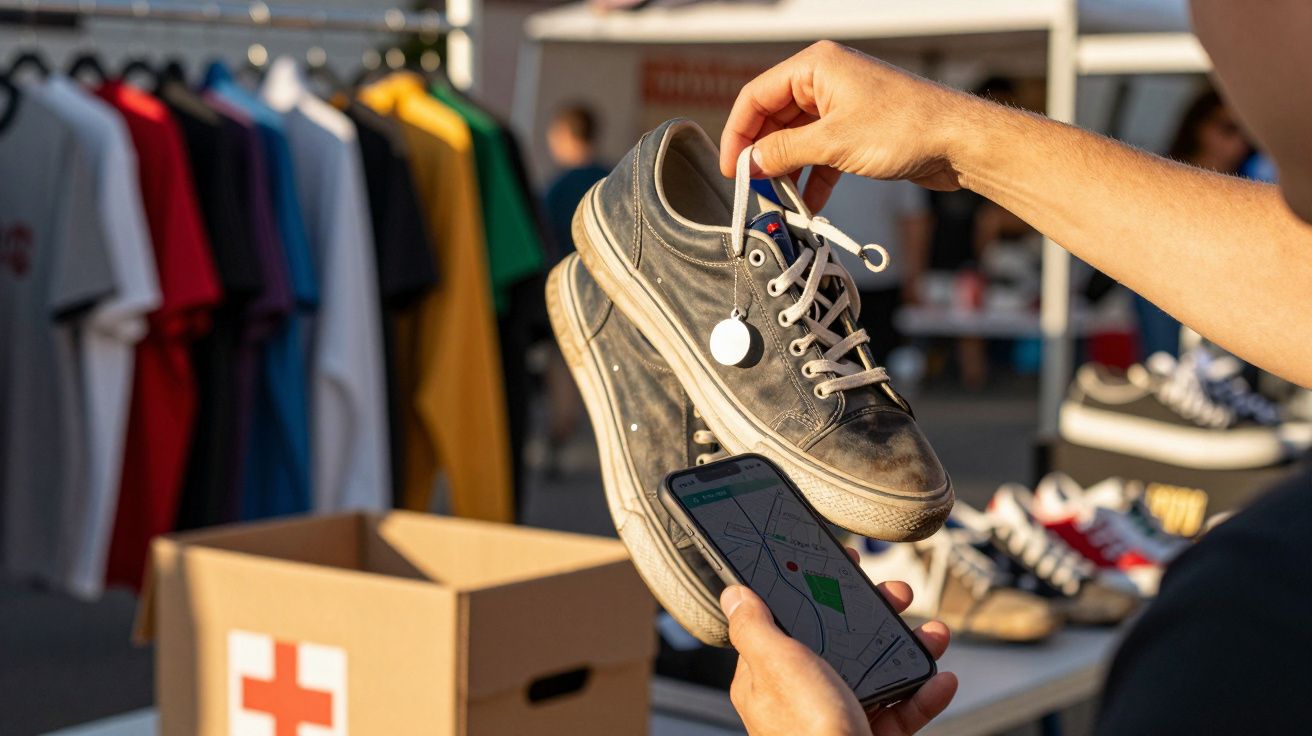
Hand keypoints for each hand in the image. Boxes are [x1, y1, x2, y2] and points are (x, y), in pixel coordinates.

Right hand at [720, 41, 990, 210]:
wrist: (960, 142)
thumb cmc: (907, 127)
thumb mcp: (833, 142)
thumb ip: (784, 152)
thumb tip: (751, 164)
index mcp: (816, 67)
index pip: (756, 96)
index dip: (738, 133)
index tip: (732, 167)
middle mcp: (826, 82)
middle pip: (774, 119)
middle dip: (762, 155)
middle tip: (751, 188)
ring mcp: (843, 106)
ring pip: (797, 139)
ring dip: (787, 171)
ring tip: (779, 201)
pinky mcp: (858, 130)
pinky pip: (821, 153)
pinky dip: (813, 178)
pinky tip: (809, 204)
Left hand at [723, 547, 956, 735]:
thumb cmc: (807, 732)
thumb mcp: (778, 664)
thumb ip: (755, 627)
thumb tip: (734, 594)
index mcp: (770, 677)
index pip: (788, 621)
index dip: (815, 590)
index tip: (842, 568)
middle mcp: (802, 696)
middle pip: (840, 641)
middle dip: (875, 615)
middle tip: (897, 595)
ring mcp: (838, 716)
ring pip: (877, 672)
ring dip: (909, 648)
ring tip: (932, 635)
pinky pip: (901, 710)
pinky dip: (924, 693)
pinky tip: (940, 680)